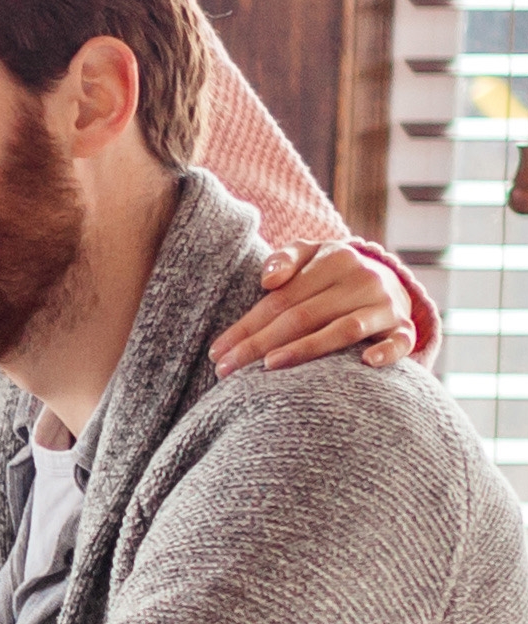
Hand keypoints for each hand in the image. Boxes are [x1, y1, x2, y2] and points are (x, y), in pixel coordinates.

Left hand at [209, 240, 415, 376]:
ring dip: (306, 349)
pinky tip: (366, 363)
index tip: (218, 352)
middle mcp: (361, 281)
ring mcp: (386, 306)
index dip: (247, 326)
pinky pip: (400, 342)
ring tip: (270, 366)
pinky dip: (387, 352)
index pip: (281, 299)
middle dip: (261, 344)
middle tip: (228, 370)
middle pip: (303, 316)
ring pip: (343, 330)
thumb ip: (285, 259)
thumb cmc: (334, 271)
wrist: (391, 276)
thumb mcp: (310, 253)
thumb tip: (267, 281)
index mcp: (333, 260)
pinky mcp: (406, 328)